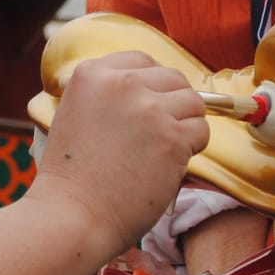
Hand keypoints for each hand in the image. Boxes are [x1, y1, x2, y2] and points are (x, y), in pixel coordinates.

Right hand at [40, 52, 209, 252]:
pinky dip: (192, 148)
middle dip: (172, 104)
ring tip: (163, 149)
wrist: (74, 214)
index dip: (152, 83)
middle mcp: (122, 83)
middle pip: (172, 77)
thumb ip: (106, 94)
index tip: (149, 104)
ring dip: (185, 125)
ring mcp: (149, 109)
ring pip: (193, 102)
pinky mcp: (171, 138)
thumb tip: (149, 88)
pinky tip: (168, 164)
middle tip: (159, 132)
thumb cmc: (73, 176)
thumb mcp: (76, 114)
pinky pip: (201, 131)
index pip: (141, 60)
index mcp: (92, 74)